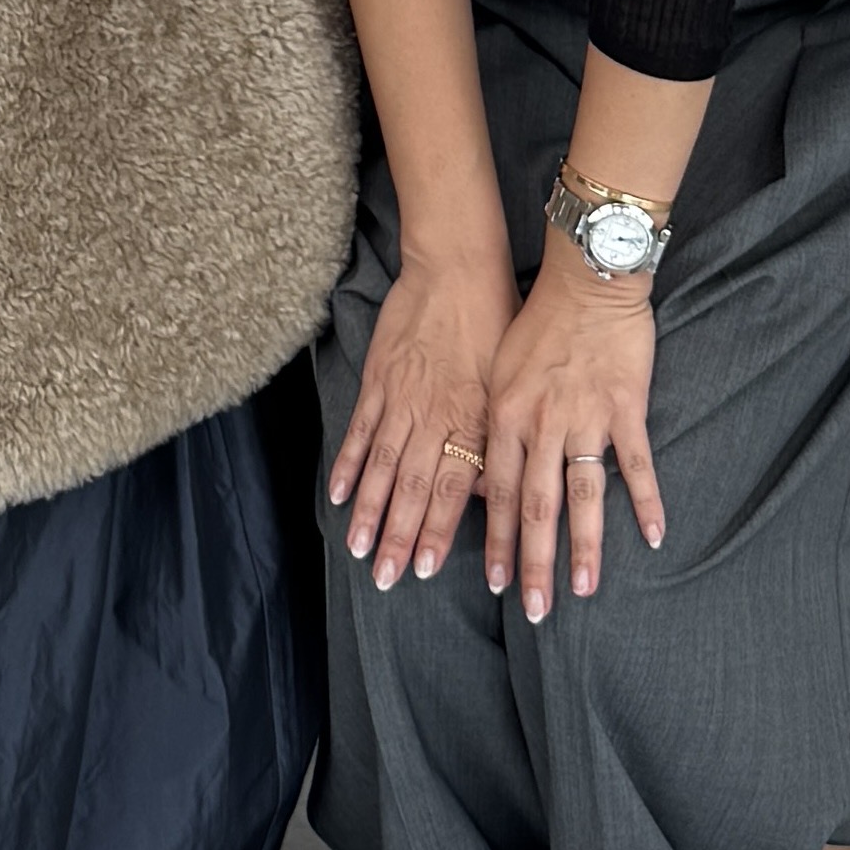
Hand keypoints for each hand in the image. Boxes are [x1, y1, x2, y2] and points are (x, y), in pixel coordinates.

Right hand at [327, 237, 513, 590]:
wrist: (459, 269)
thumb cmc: (496, 326)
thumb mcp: (510, 385)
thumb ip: (496, 439)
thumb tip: (489, 492)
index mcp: (472, 422)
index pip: (452, 490)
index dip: (437, 532)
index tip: (426, 570)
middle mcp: (435, 418)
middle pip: (413, 490)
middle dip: (400, 539)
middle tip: (386, 580)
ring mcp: (402, 400)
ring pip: (383, 468)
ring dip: (371, 513)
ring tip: (359, 551)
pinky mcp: (379, 380)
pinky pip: (360, 430)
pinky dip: (349, 465)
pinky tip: (339, 496)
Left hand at [478, 255, 666, 614]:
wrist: (587, 278)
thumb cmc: (540, 320)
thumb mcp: (501, 368)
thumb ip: (499, 418)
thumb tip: (488, 467)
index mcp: (505, 414)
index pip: (494, 491)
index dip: (496, 540)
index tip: (496, 581)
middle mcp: (540, 423)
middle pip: (534, 506)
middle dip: (532, 562)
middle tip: (534, 608)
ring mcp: (584, 418)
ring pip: (581, 496)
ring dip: (582, 548)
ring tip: (582, 590)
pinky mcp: (625, 408)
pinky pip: (635, 465)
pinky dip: (645, 502)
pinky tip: (653, 537)